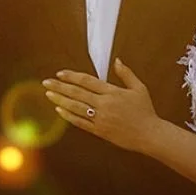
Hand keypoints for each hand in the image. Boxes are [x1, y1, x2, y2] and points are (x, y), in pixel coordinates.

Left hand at [43, 59, 160, 151]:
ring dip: (60, 100)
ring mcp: (100, 118)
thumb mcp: (139, 88)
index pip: (87, 81)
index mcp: (112, 92)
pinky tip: (59, 111)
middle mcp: (104, 105)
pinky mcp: (99, 131)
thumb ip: (126, 74)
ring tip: (48, 94)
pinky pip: (80, 122)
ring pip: (75, 107)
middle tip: (46, 82)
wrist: (149, 135)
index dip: (72, 76)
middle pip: (77, 93)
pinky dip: (69, 116)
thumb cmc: (145, 111)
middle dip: (60, 87)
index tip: (60, 73)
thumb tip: (117, 60)